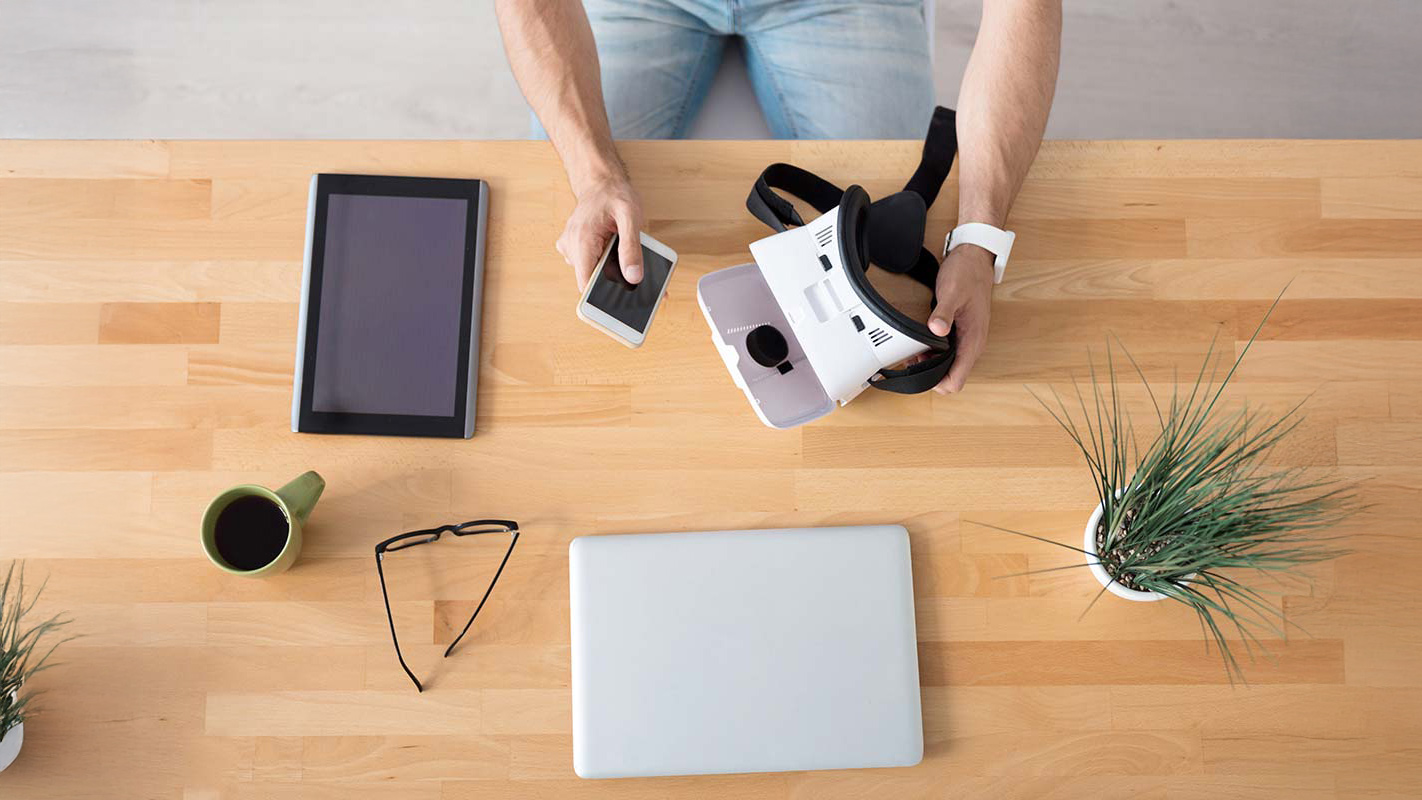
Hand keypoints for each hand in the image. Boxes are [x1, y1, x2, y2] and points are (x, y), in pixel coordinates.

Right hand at [556, 175, 644, 291]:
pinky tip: (615, 252)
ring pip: (591, 274)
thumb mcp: (630, 217)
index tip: (620, 302)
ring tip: (624, 256)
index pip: (586, 284)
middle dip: (612, 283)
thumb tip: (634, 277)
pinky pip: (590, 265)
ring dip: (609, 272)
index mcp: (581, 240)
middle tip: (634, 276)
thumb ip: (632, 248)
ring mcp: (570, 248)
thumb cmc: (615, 195)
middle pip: (590, 281)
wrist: (601, 182)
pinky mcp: (574, 249)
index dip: (602, 297)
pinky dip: (604, 264)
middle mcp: (570, 246)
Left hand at [926, 245, 995, 393]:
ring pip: (950, 366)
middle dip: (931, 374)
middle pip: (952, 377)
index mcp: (973, 340)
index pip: (957, 380)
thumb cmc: (967, 274)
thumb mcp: (952, 292)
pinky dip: (934, 354)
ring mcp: (967, 339)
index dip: (937, 383)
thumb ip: (944, 313)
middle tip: (912, 362)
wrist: (975, 259)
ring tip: (914, 354)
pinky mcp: (962, 333)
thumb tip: (937, 329)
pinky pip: (949, 353)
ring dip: (932, 365)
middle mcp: (972, 344)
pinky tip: (922, 344)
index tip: (920, 374)